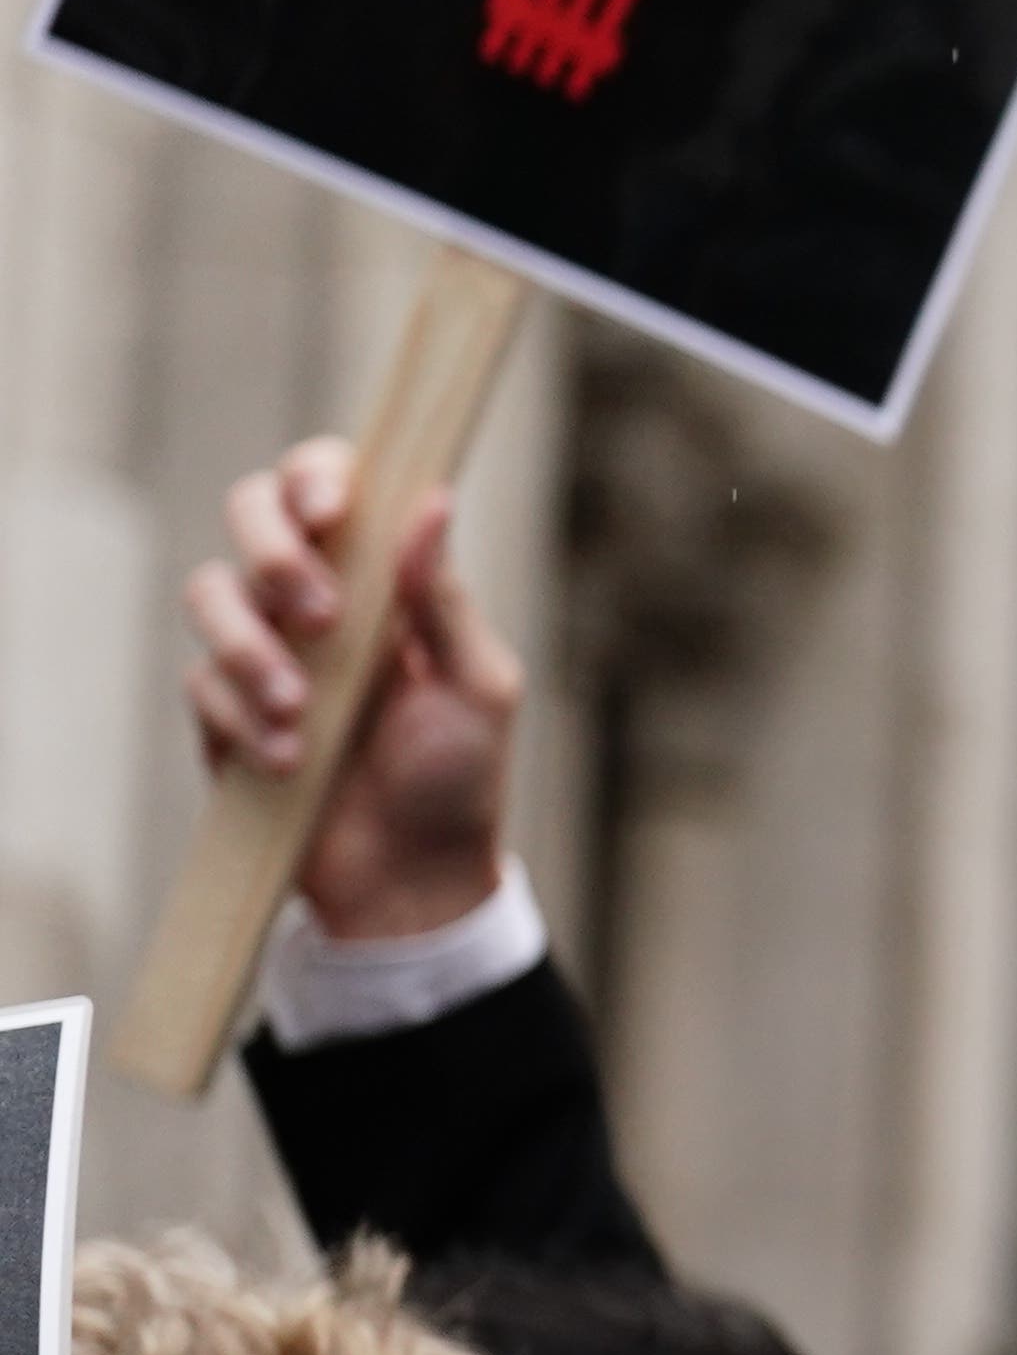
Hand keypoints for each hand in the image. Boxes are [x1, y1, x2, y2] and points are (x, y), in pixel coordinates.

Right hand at [177, 439, 528, 940]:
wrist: (411, 877)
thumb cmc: (459, 777)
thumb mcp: (476, 686)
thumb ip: (441, 598)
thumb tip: (431, 500)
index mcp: (383, 578)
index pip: (329, 486)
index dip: (315, 477)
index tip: (331, 515)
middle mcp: (317, 598)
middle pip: (250, 512)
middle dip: (273, 552)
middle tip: (319, 615)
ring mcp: (265, 649)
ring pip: (209, 594)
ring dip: (251, 647)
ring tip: (301, 711)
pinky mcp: (225, 709)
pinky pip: (202, 683)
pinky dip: (244, 719)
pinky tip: (291, 761)